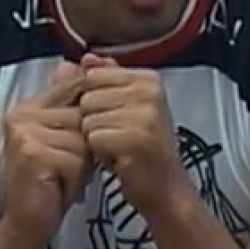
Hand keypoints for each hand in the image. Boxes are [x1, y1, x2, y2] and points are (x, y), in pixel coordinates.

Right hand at [1, 62, 87, 248]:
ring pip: (83, 140)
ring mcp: (25, 134)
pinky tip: (60, 189)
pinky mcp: (33, 155)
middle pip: (83, 116)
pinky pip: (77, 160)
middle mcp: (22, 115)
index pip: (73, 90)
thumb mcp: (64, 141)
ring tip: (64, 178)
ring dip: (83, 165)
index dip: (91, 114)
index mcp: (27, 107)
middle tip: (68, 168)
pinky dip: (77, 179)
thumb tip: (76, 63)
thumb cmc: (49, 183)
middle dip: (86, 147)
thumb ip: (70, 107)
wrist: (25, 224)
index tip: (87, 140)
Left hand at [80, 54, 186, 215]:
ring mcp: (145, 114)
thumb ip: (103, 80)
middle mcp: (150, 92)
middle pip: (87, 97)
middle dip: (94, 121)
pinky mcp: (135, 138)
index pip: (93, 76)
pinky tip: (119, 159)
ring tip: (119, 147)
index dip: (95, 102)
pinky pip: (93, 138)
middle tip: (119, 136)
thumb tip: (84, 58)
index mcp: (149, 79)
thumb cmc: (142, 150)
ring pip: (87, 118)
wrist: (165, 190)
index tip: (117, 118)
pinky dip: (100, 153)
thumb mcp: (125, 108)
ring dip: (96, 138)